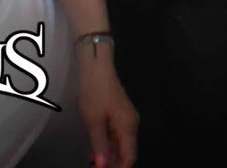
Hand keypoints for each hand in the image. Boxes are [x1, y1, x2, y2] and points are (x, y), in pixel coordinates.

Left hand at [75, 47, 138, 167]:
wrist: (97, 68)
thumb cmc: (95, 93)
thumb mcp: (94, 121)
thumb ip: (100, 145)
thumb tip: (104, 165)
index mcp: (128, 127)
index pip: (130, 156)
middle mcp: (132, 124)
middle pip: (128, 151)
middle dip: (114, 163)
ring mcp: (127, 118)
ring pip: (123, 144)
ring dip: (111, 155)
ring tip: (94, 162)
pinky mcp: (121, 114)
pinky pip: (118, 135)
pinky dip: (109, 145)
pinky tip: (97, 149)